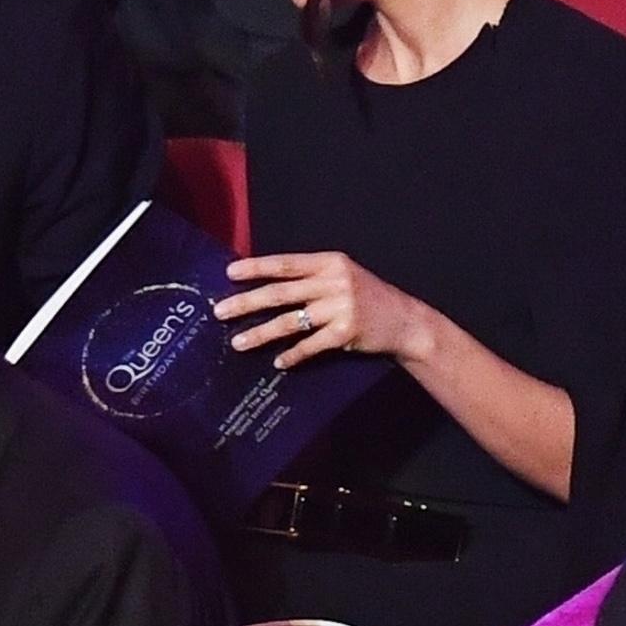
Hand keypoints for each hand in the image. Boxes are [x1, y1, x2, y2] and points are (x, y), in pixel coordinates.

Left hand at [217, 251, 434, 368]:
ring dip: (261, 334)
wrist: (405, 321)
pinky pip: (311, 345)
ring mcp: (341, 307)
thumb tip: (262, 285)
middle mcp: (334, 282)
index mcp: (329, 262)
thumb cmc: (365, 297)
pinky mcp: (347, 332)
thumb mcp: (340, 277)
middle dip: (246, 302)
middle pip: (280, 293)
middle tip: (219, 311)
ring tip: (238, 343)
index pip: (285, 264)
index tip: (228, 273)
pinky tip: (278, 362)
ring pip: (290, 321)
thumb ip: (308, 278)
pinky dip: (293, 355)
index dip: (255, 268)